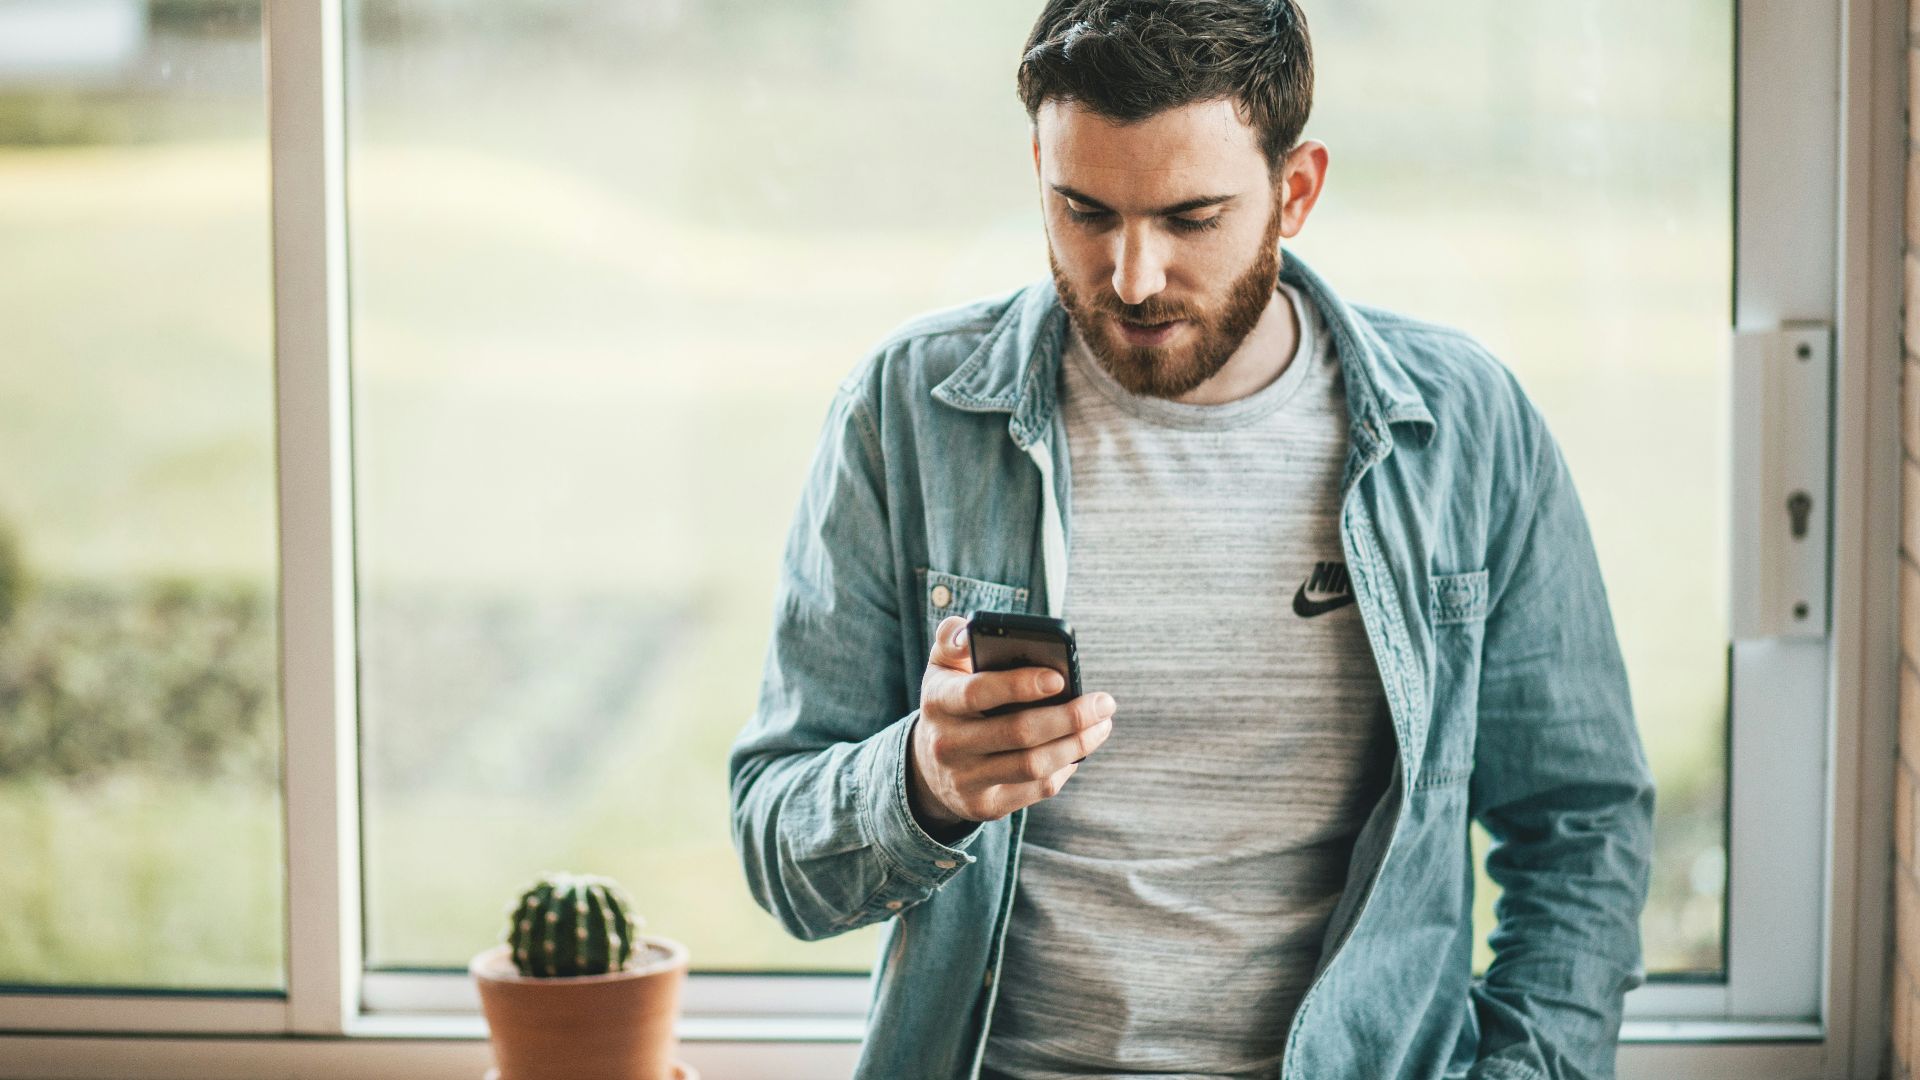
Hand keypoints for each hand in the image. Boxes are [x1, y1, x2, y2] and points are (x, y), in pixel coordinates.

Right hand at [907, 615, 1116, 838]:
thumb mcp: (942, 666)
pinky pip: (1035, 789)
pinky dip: (1064, 768)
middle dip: (1070, 717)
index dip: (1019, 685)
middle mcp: (947, 744)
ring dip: (1076, 744)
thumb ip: (954, 639)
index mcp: (938, 701)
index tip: (1060, 678)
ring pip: (1033, 765)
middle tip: (1104, 703)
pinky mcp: (984, 806)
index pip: (978, 692)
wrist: (929, 765)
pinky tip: (1079, 749)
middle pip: (1018, 733)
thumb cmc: (952, 701)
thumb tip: (972, 632)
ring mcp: (965, 780)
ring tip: (1102, 725)